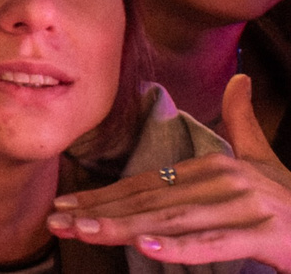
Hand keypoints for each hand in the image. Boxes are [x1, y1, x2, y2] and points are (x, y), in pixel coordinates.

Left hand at [49, 74, 290, 263]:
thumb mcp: (265, 161)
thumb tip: (240, 78)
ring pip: (173, 219)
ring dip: (125, 227)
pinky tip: (146, 246)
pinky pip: (215, 241)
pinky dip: (180, 245)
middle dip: (101, 212)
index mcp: (215, 167)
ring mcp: (245, 207)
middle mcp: (225, 181)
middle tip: (58, 222)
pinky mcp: (265, 234)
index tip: (66, 206)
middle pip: (152, 200)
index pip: (147, 184)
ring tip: (85, 231)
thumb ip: (243, 123)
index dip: (105, 196)